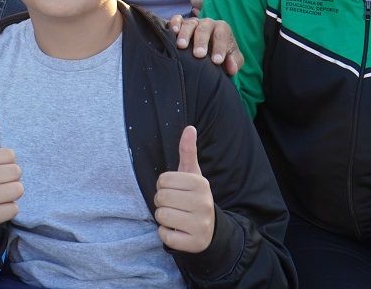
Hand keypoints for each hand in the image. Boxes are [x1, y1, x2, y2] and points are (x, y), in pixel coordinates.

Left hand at [154, 126, 214, 253]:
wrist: (209, 229)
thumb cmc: (193, 197)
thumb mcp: (192, 174)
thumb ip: (188, 151)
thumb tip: (190, 127)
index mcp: (201, 184)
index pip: (162, 180)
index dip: (164, 186)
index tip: (176, 191)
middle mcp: (203, 204)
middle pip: (160, 198)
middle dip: (162, 202)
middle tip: (175, 205)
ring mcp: (200, 225)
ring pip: (161, 216)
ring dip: (163, 218)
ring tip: (177, 217)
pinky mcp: (193, 243)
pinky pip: (164, 235)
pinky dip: (166, 234)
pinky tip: (178, 231)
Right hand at [169, 14, 244, 76]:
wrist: (208, 50)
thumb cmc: (220, 54)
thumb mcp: (231, 58)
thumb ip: (234, 62)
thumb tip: (232, 69)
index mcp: (222, 29)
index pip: (222, 36)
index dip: (219, 48)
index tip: (216, 61)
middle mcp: (208, 23)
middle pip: (204, 29)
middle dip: (201, 41)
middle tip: (199, 54)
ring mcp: (194, 22)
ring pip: (190, 24)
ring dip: (185, 34)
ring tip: (182, 46)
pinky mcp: (181, 23)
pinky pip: (177, 19)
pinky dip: (175, 24)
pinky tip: (173, 31)